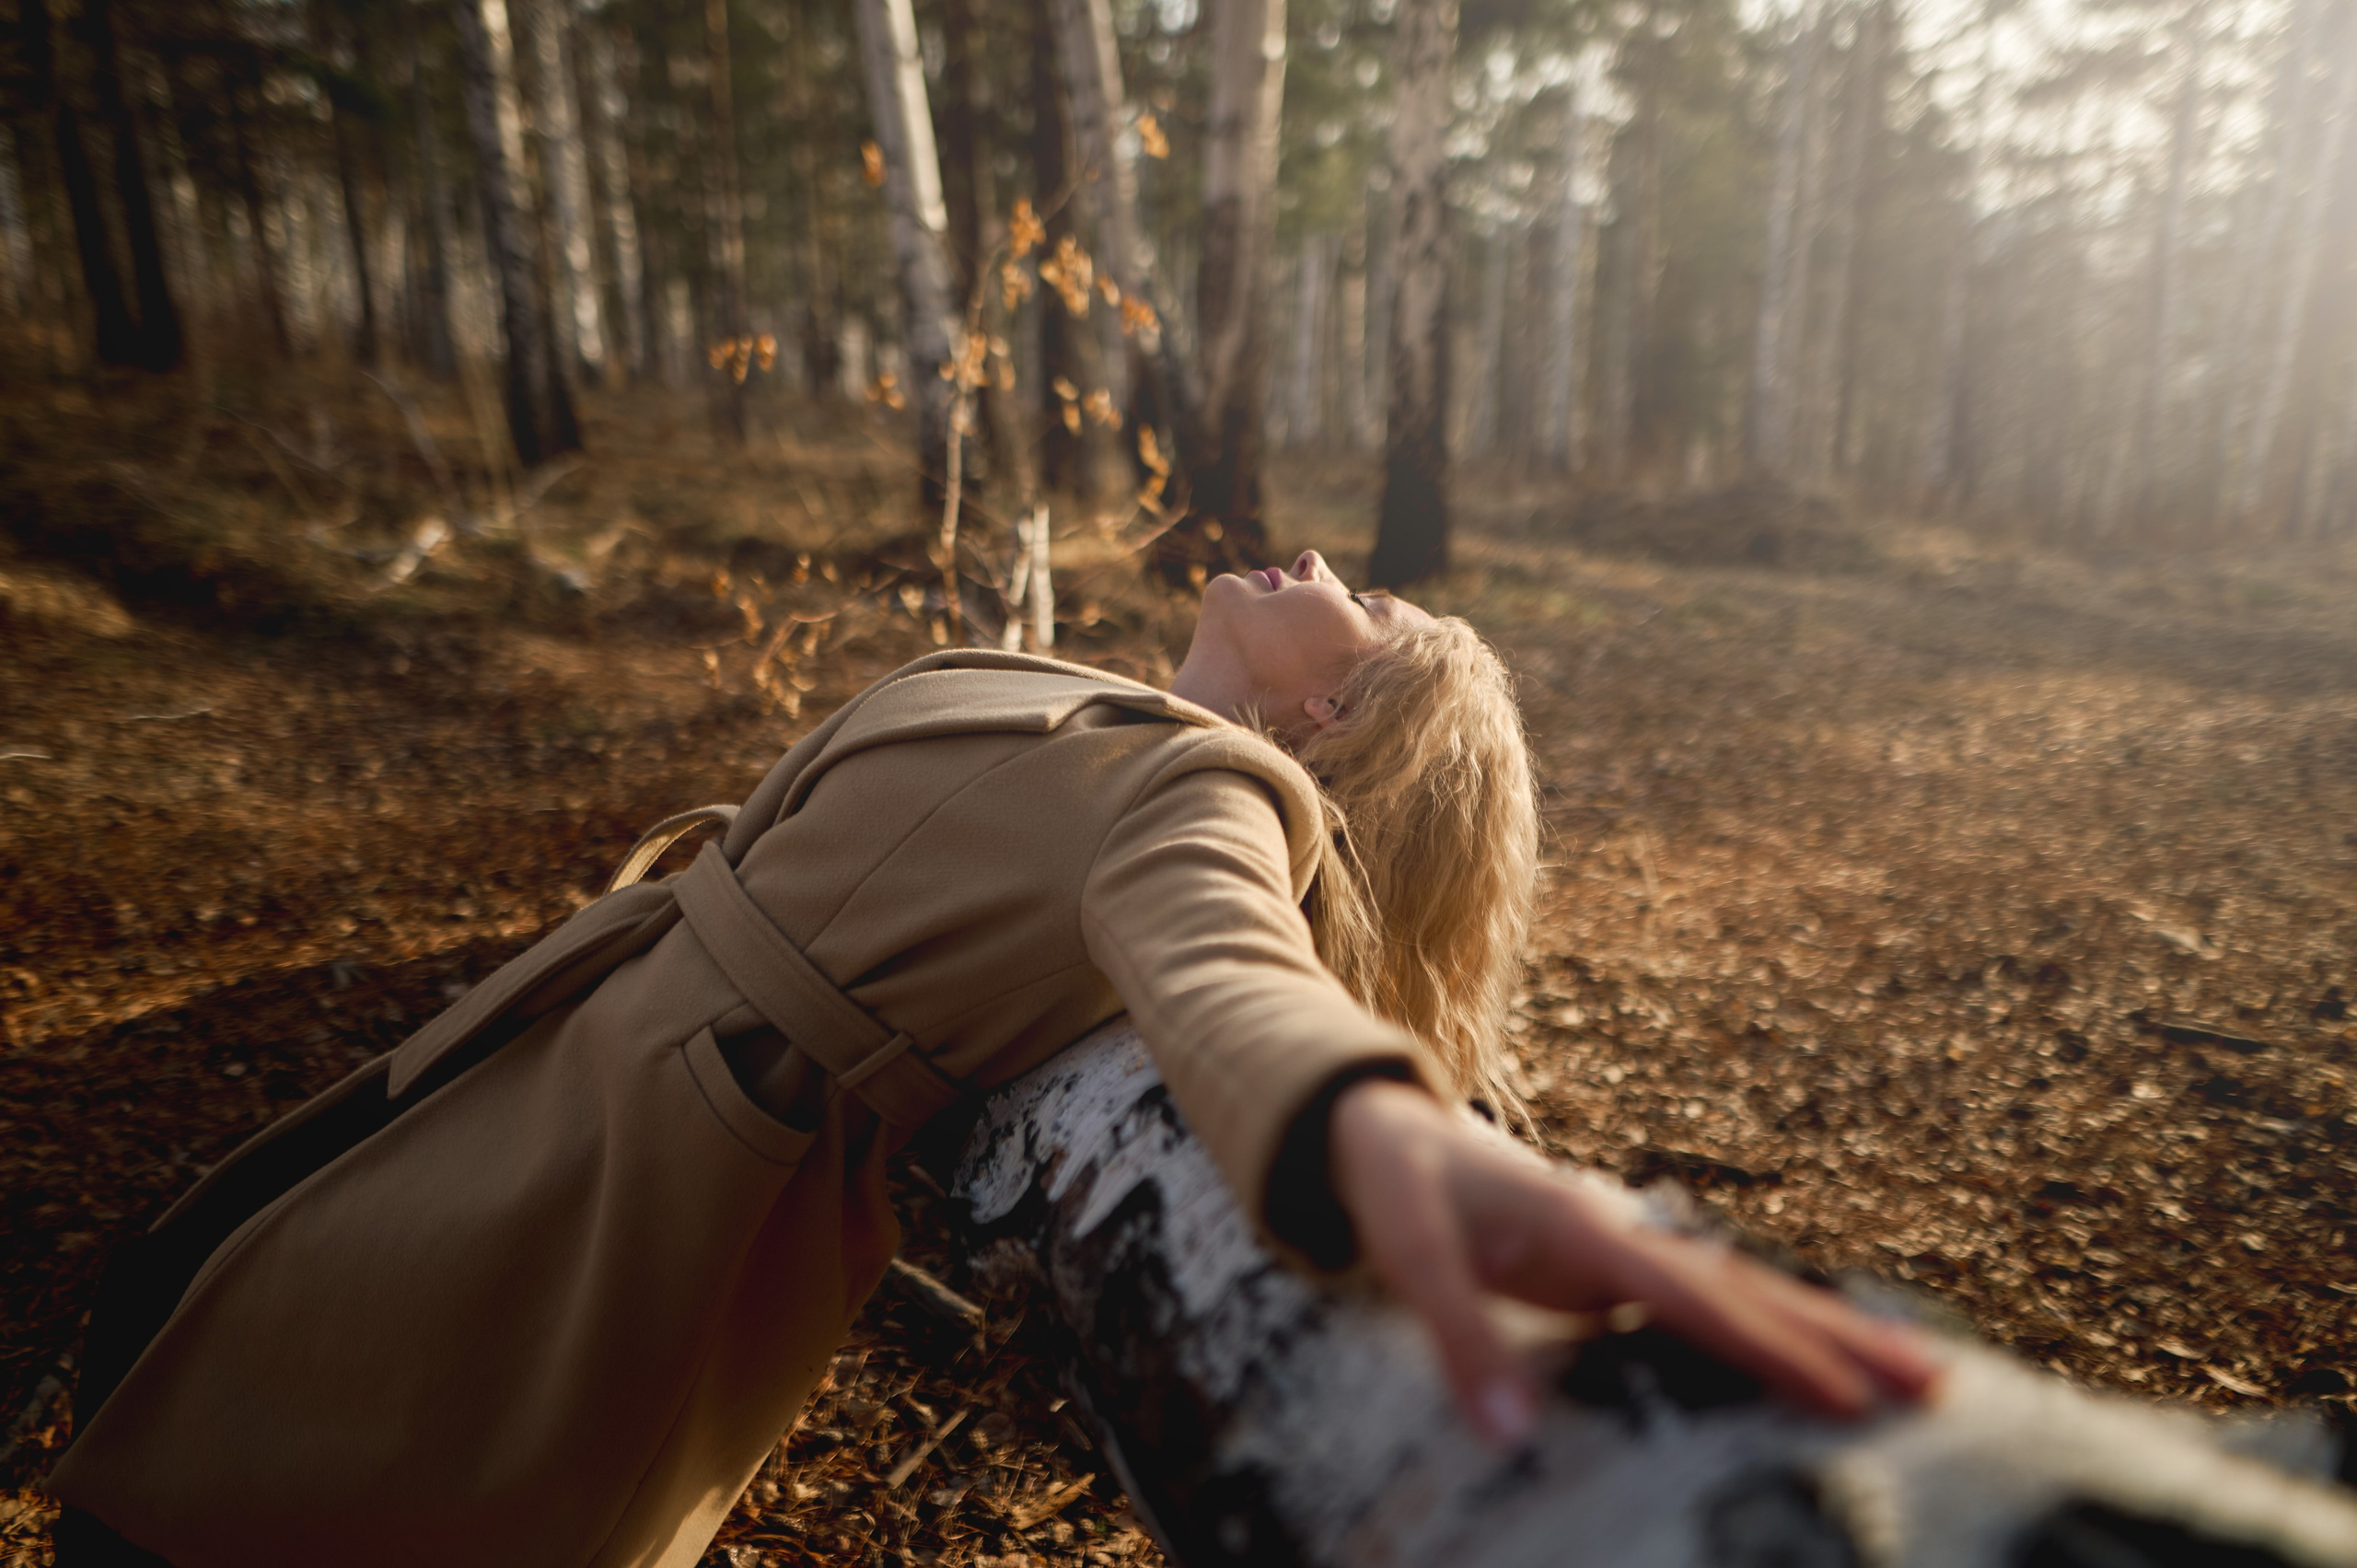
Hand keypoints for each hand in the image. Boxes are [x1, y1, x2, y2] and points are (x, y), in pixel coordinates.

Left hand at [1328, 1078, 1940, 1445]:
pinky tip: (1813, 1360)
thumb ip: (1460, 1340)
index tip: (1848, 1399)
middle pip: (1749, 1289)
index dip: (1770, 1349)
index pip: (1695, 1299)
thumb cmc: (1396, 1186)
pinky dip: (1771, 1328)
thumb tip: (1510, 1440)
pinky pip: (1708, 1303)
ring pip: (1743, 1292)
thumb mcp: (1406, 1254)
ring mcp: (1624, 1245)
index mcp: (1584, 1227)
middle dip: (1840, 1338)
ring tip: (1917, 1371)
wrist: (1380, 1122)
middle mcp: (1623, 1231)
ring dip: (1825, 1331)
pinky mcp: (1612, 1265)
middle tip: (1937, 1385)